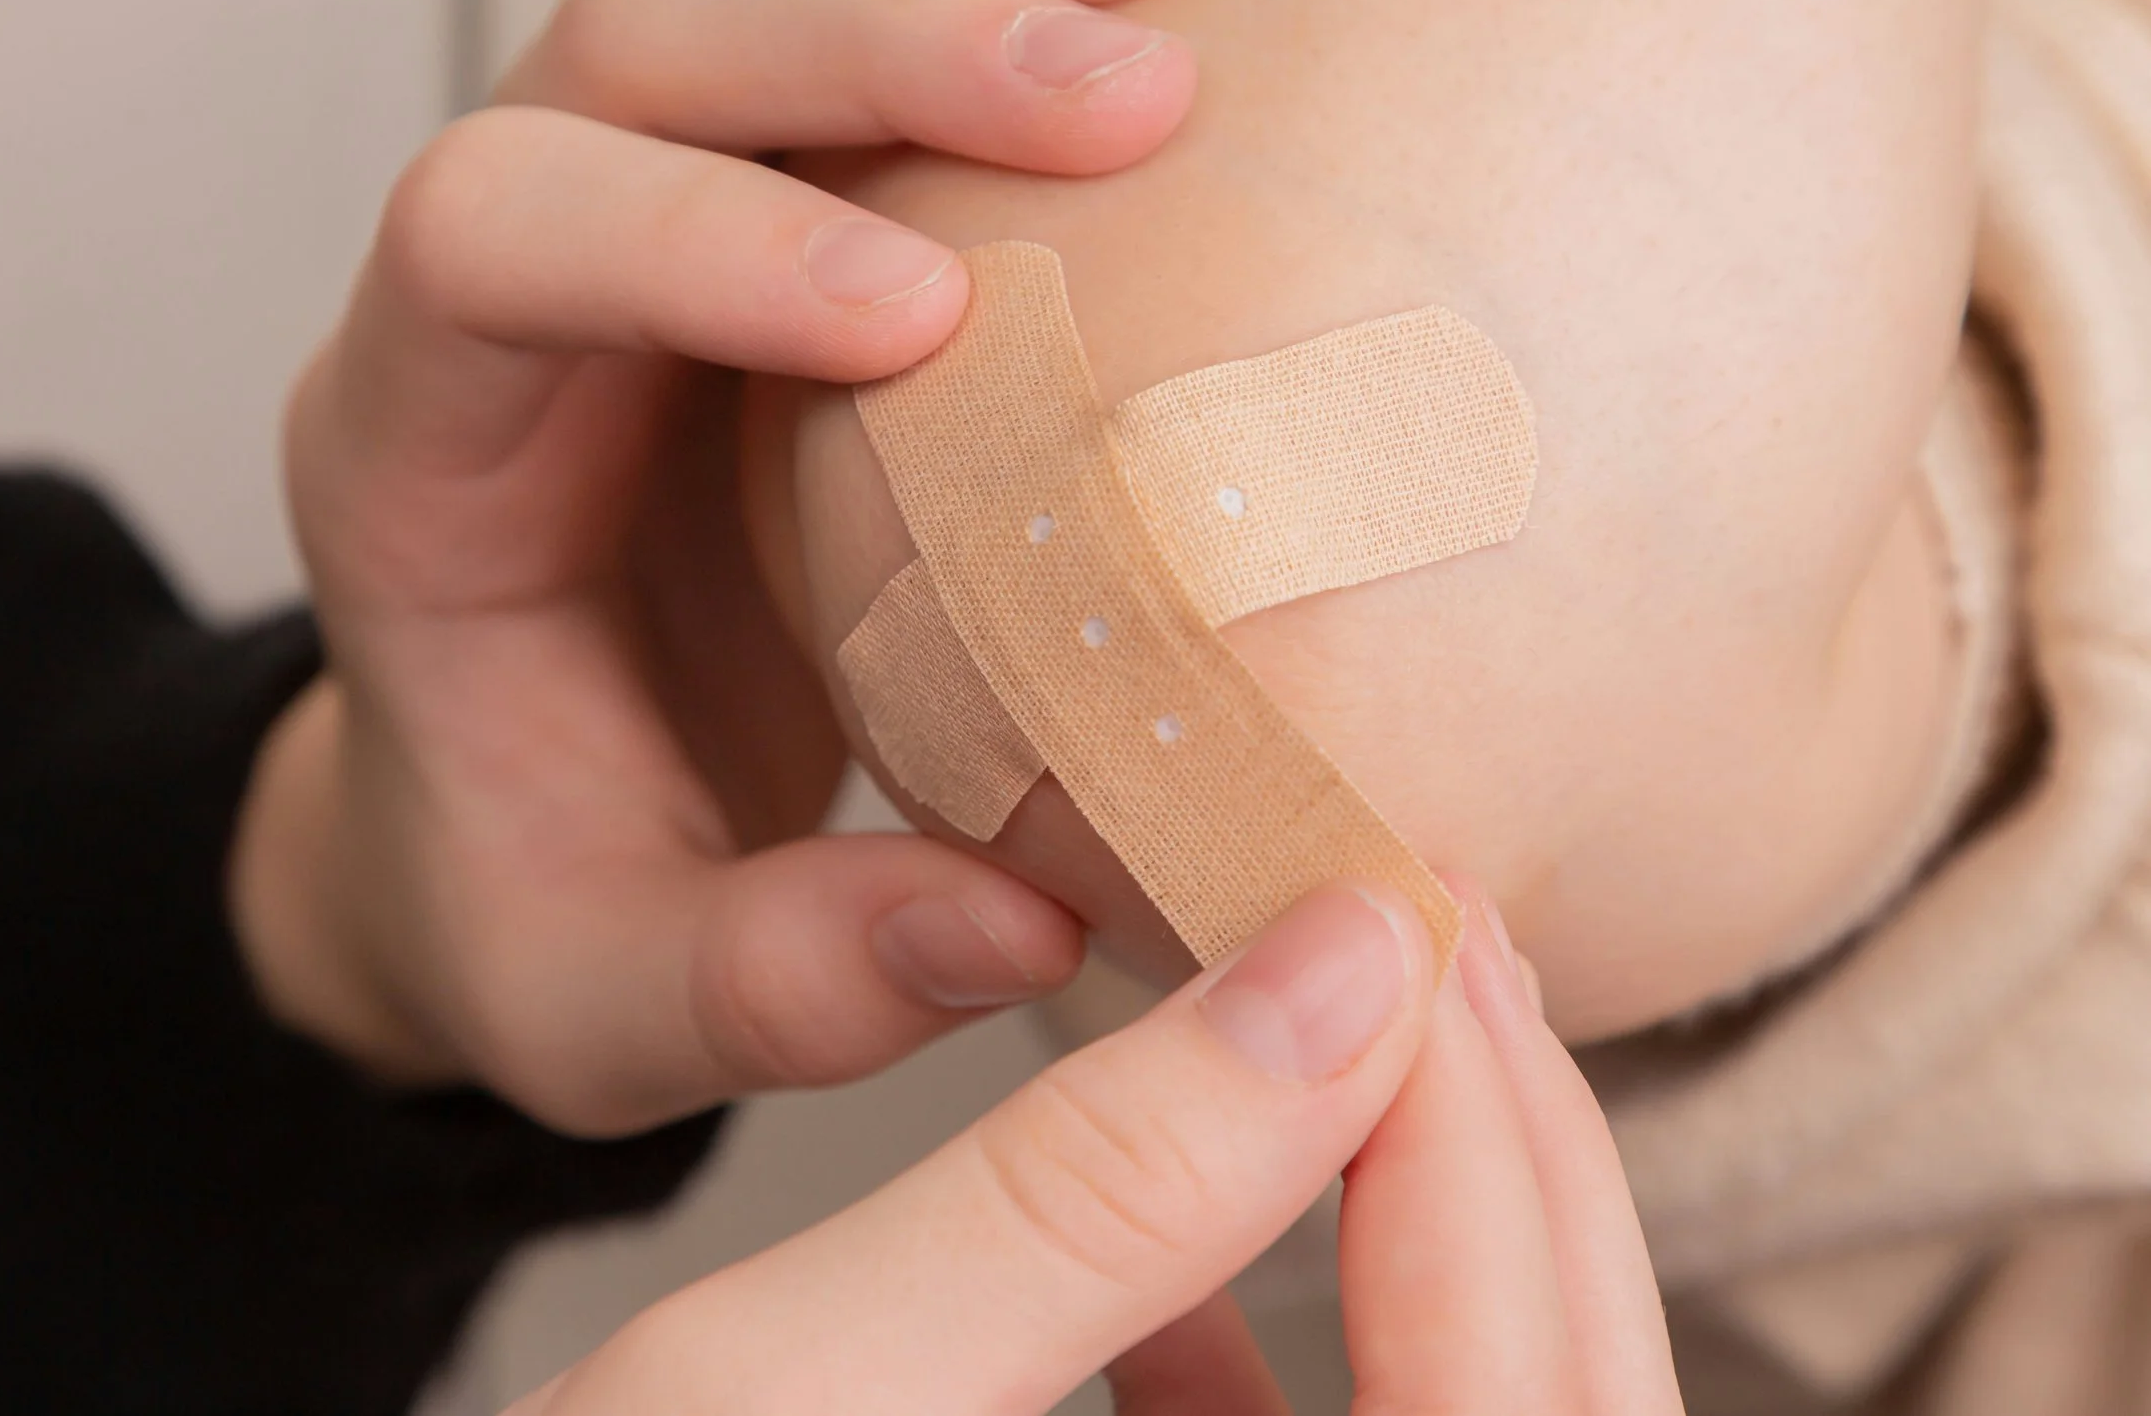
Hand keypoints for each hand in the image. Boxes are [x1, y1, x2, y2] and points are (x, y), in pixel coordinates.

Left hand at [232, 0, 1207, 1130]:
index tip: (923, 323)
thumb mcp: (602, 1003)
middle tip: (1136, 93)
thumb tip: (1013, 928)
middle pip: (630, 20)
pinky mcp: (758, 163)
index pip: (491, 237)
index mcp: (416, 456)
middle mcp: (496, 274)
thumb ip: (769, 986)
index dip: (697, 242)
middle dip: (875, 24)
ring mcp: (628, 180)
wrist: (511, 798)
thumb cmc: (539, 881)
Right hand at [512, 883, 1683, 1414]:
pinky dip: (1272, 1359)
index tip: (1400, 916)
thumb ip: (1078, 1191)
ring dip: (1418, 1232)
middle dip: (1503, 1161)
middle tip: (1422, 938)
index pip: (1498, 1412)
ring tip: (1334, 1027)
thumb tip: (1341, 968)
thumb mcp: (778, 1391)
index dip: (1477, 1142)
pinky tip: (1163, 1262)